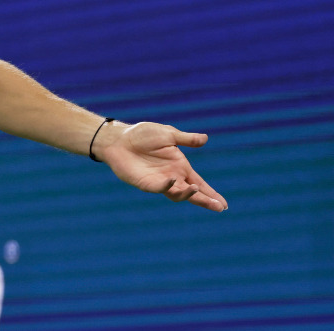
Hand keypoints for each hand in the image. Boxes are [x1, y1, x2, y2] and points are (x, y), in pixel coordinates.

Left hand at [96, 121, 227, 211]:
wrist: (119, 138)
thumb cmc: (142, 135)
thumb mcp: (168, 134)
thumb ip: (185, 139)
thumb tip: (205, 139)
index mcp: (180, 166)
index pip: (199, 183)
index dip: (211, 193)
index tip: (223, 204)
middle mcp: (172, 177)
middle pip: (192, 193)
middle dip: (205, 200)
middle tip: (219, 207)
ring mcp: (159, 181)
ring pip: (178, 194)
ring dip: (188, 194)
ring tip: (195, 189)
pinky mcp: (146, 183)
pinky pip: (160, 188)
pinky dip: (168, 186)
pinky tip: (173, 180)